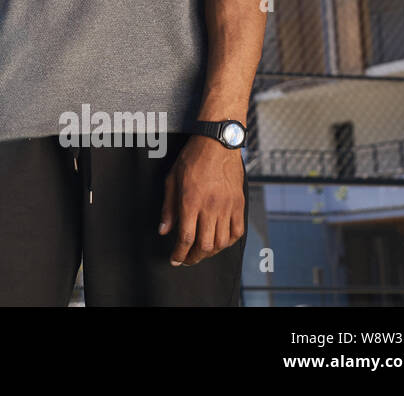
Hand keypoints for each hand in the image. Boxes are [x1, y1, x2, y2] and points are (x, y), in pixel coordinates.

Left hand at [158, 135, 244, 265]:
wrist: (217, 143)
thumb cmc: (191, 158)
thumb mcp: (171, 180)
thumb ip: (168, 208)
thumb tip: (164, 231)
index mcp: (190, 201)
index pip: (185, 238)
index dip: (179, 253)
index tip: (175, 259)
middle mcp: (210, 207)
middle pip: (204, 245)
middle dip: (193, 258)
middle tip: (186, 260)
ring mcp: (227, 206)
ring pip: (221, 242)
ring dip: (210, 252)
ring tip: (200, 252)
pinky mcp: (239, 204)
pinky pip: (237, 231)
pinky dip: (228, 242)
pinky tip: (219, 242)